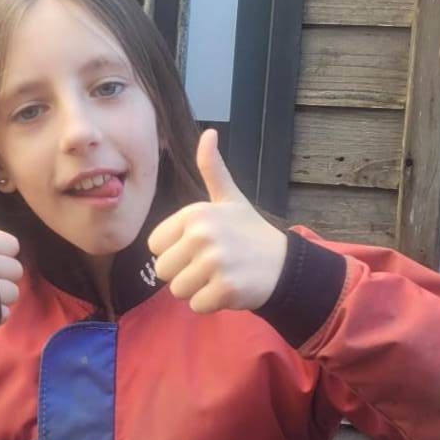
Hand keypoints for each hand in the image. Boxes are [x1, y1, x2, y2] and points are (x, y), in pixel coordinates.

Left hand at [148, 129, 286, 314]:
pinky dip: (211, 304)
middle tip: (211, 265)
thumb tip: (208, 133)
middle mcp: (202, 235)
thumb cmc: (250, 232)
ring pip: (177, 290)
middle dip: (183, 273)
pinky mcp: (224, 289)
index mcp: (196, 213)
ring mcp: (214, 263)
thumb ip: (213, 169)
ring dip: (196, 290)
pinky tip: (228, 289)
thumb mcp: (230, 198)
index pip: (155, 245)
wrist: (284, 265)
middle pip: (162, 270)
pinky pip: (196, 306)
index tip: (200, 247)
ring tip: (219, 276)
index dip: (175, 250)